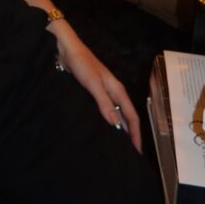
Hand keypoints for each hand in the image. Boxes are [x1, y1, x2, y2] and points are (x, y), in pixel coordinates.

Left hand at [52, 26, 141, 152]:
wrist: (67, 50)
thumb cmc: (82, 65)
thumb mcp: (94, 84)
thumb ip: (104, 103)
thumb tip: (116, 124)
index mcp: (118, 90)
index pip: (132, 116)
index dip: (136, 133)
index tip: (137, 151)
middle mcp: (113, 92)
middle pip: (125, 116)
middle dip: (129, 133)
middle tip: (128, 153)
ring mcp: (103, 92)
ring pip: (115, 114)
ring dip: (117, 128)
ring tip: (116, 145)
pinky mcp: (93, 92)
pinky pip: (104, 110)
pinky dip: (106, 120)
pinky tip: (101, 128)